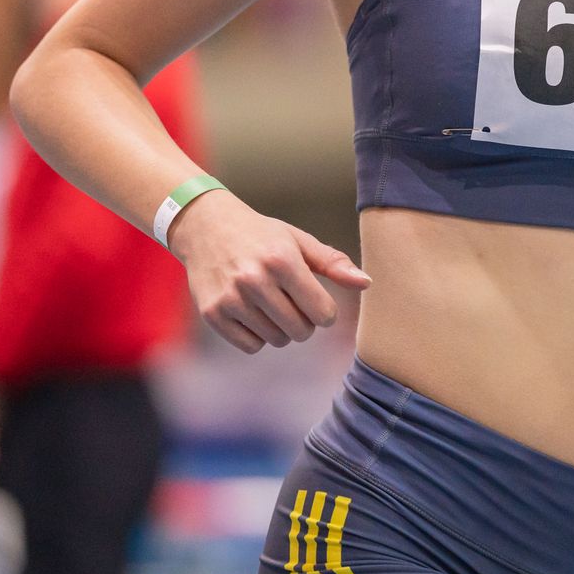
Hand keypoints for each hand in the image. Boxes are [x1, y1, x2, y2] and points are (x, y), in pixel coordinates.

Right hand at [168, 192, 370, 353]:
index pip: (322, 312)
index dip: (326, 313)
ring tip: (273, 306)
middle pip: (300, 331)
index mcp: (282, 260)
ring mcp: (230, 299)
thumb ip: (334, 263)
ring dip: (281, 329)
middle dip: (305, 322)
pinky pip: (250, 346)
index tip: (318, 303)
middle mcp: (254, 280)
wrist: (206, 228)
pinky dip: (258, 336)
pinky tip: (254, 314)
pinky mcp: (212, 314)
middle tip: (295, 304)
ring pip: (276, 340)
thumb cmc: (262, 236)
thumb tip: (367, 283)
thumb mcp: (299, 241)